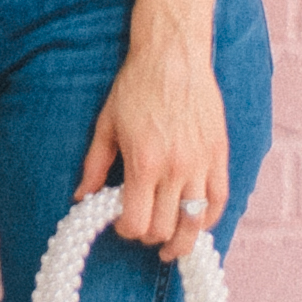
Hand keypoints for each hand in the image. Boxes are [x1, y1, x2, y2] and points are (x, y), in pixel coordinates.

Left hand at [76, 28, 230, 255]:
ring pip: (196, 222)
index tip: (121, 223)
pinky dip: (208, 218)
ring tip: (172, 247)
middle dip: (150, 235)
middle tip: (143, 230)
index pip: (137, 222)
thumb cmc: (136, 86)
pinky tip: (197, 223)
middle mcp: (175, 168)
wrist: (172, 54)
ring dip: (182, 239)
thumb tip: (81, 198)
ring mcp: (201, 162)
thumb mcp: (106, 125)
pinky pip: (219, 199)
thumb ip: (94, 166)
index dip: (126, 230)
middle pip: (165, 227)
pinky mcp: (219, 154)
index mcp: (144, 163)